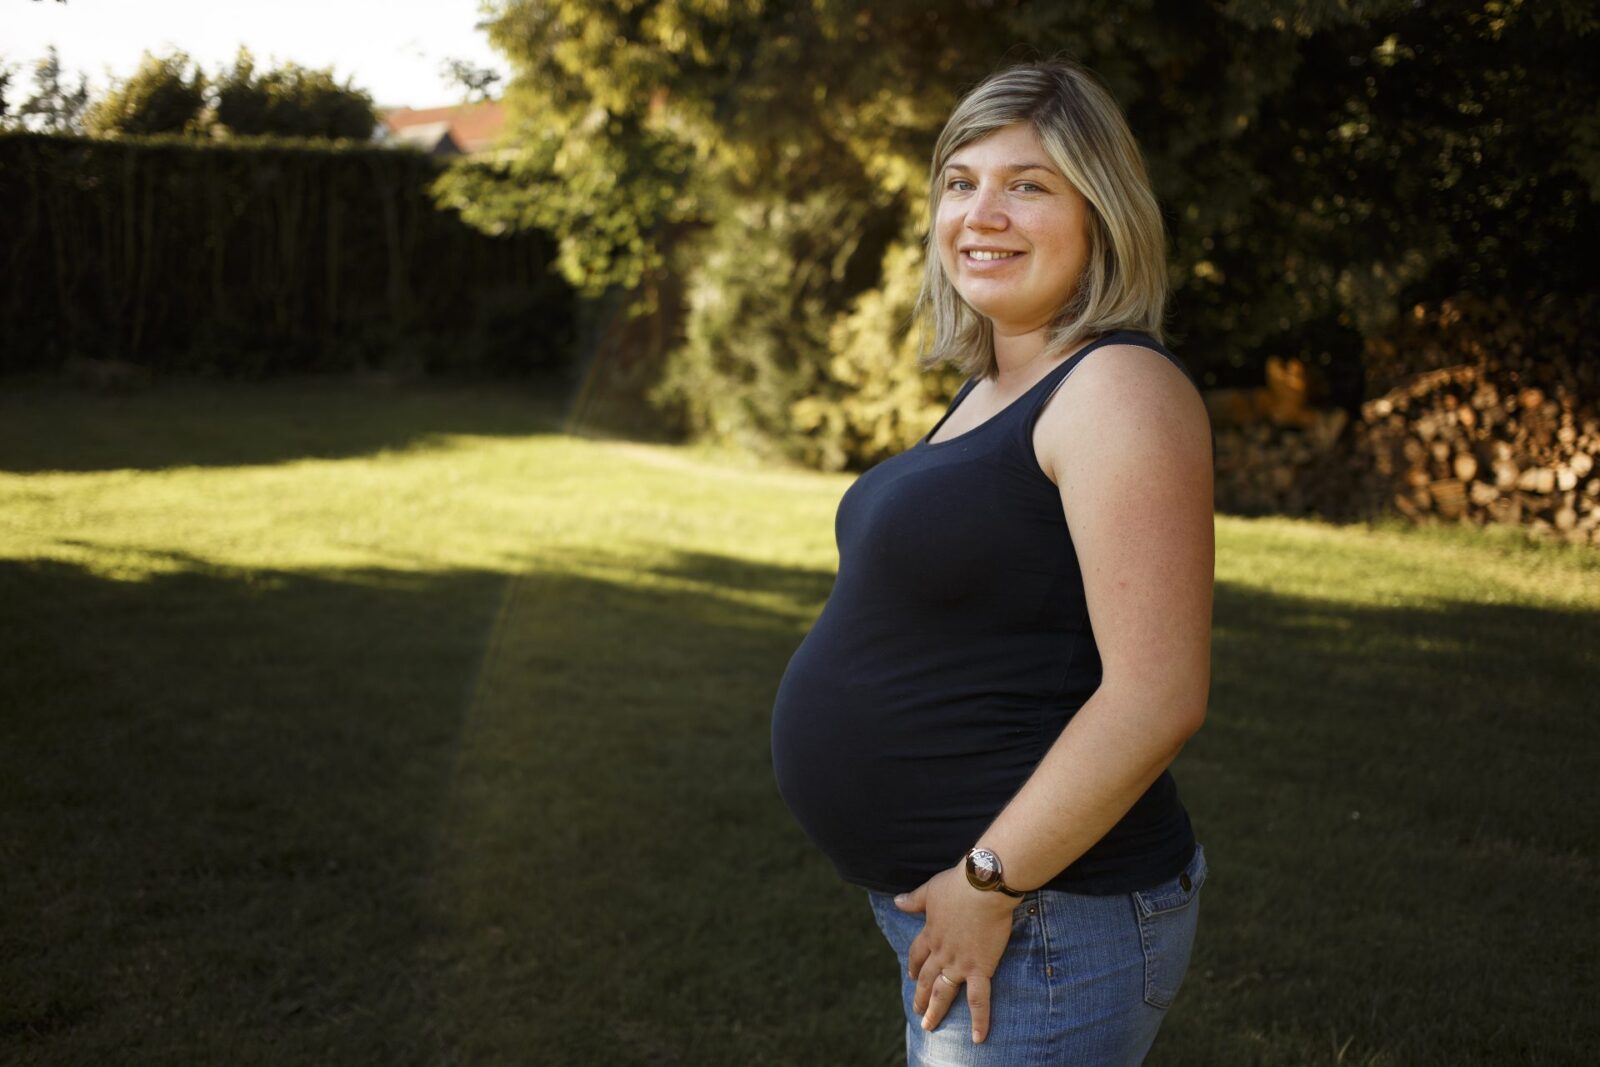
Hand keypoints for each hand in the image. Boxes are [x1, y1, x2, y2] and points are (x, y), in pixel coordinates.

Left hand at [894, 864, 1018, 1042]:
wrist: (983, 887)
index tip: (909, 974)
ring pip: (943, 992)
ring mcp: (959, 963)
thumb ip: (914, 900)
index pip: (917, 954)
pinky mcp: (980, 969)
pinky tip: (978, 1038)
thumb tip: (897, 901)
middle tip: (916, 1011)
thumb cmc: (959, 884)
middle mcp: (941, 952)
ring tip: (929, 1026)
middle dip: (920, 995)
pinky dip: (979, 1020)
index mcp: (930, 933)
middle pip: (926, 978)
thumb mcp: (931, 890)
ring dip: (935, 1010)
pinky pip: (979, 1000)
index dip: (913, 964)